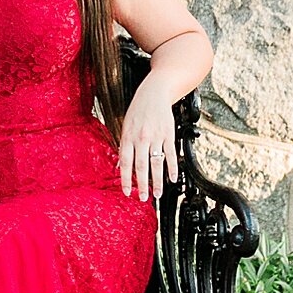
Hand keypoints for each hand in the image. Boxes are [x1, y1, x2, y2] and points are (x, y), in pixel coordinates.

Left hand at [119, 79, 178, 202]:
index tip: (127, 192)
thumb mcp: (125, 126)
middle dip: (142, 185)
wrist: (154, 93)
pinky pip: (170, 154)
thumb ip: (124, 146)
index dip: (125, 179)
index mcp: (128, 136)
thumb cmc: (138, 110)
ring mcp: (155, 137)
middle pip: (141, 166)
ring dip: (157, 181)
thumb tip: (119, 165)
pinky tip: (172, 178)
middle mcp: (141, 138)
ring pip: (156, 163)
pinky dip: (172, 167)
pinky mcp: (168, 134)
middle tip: (143, 198)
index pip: (125, 162)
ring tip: (158, 194)